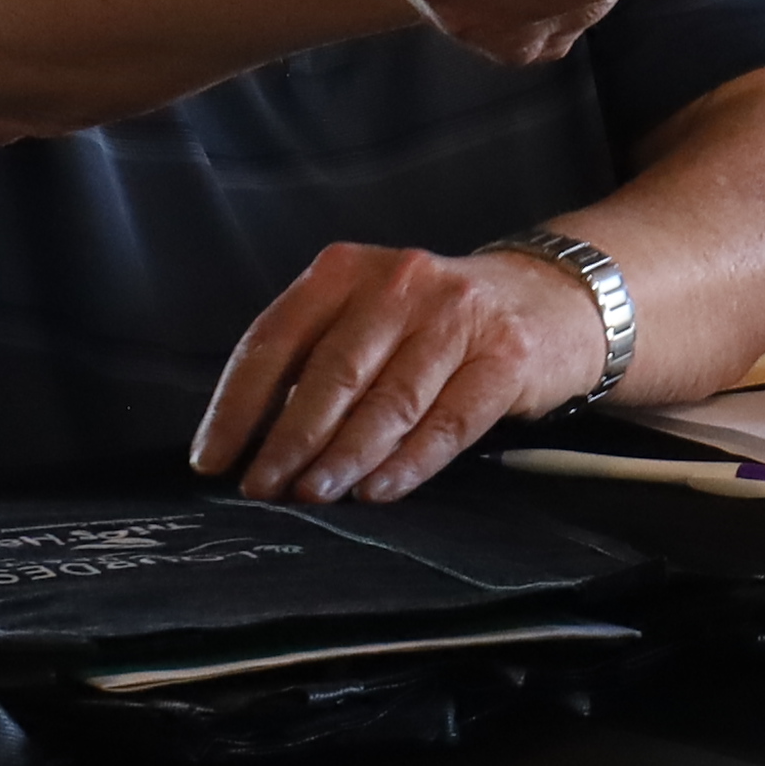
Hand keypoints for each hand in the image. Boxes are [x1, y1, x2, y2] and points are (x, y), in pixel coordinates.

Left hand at [193, 241, 602, 501]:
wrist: (551, 299)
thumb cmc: (437, 322)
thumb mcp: (370, 315)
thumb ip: (316, 359)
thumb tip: (251, 441)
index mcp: (346, 270)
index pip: (275, 338)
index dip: (237, 404)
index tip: (213, 458)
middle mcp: (400, 283)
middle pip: (332, 371)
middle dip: (288, 439)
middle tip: (262, 488)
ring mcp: (457, 317)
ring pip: (389, 400)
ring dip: (344, 457)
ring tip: (312, 495)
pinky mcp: (504, 358)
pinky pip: (448, 422)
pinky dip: (409, 463)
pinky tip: (378, 491)